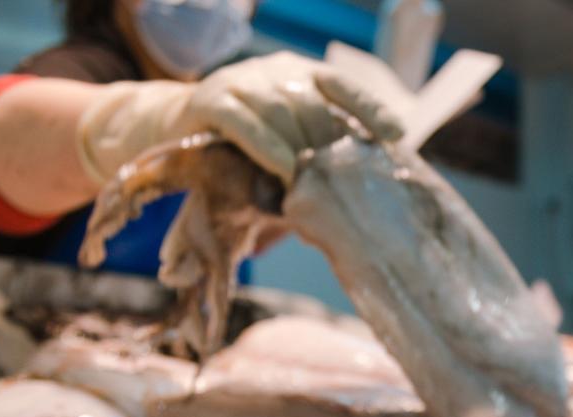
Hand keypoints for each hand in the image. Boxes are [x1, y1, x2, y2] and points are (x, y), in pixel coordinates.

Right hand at [180, 52, 402, 183]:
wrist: (175, 124)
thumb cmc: (244, 142)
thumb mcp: (285, 139)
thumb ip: (316, 151)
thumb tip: (360, 188)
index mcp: (300, 73)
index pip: (343, 85)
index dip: (371, 108)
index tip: (397, 135)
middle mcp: (274, 71)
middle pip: (312, 102)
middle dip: (329, 142)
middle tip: (343, 179)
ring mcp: (241, 81)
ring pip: (280, 109)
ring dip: (300, 148)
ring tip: (313, 182)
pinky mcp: (210, 100)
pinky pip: (245, 123)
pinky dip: (268, 147)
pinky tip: (285, 170)